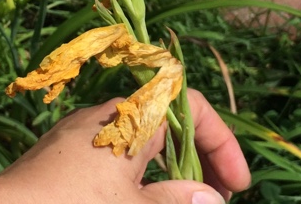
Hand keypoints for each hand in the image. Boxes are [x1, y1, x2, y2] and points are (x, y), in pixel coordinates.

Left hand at [0, 88, 250, 203]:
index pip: (188, 105)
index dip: (220, 140)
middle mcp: (106, 117)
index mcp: (128, 117)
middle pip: (167, 127)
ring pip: (140, 148)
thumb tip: (211, 200)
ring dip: (167, 177)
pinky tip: (141, 203)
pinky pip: (113, 163)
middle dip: (197, 164)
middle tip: (214, 202)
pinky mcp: (63, 159)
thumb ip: (175, 203)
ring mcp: (82, 137)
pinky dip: (137, 183)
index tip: (238, 187)